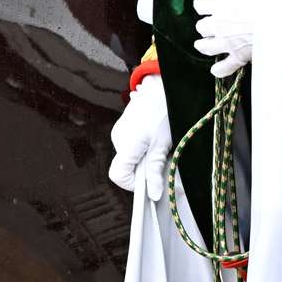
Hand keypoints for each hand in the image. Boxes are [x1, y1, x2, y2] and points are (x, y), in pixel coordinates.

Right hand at [109, 73, 171, 202]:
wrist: (161, 87)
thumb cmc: (162, 112)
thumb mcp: (162, 145)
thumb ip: (155, 171)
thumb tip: (153, 194)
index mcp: (126, 145)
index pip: (118, 176)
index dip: (134, 184)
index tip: (150, 181)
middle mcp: (118, 139)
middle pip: (125, 167)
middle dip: (143, 169)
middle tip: (161, 159)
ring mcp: (120, 132)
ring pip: (130, 157)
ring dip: (144, 157)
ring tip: (159, 144)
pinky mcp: (124, 127)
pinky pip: (130, 145)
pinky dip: (142, 147)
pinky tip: (154, 137)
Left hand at [193, 0, 269, 78]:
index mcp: (220, 3)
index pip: (200, 4)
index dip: (205, 3)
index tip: (210, 2)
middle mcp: (219, 25)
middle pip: (201, 26)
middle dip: (206, 23)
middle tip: (215, 20)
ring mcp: (229, 43)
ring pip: (205, 46)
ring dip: (205, 43)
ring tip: (206, 42)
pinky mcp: (240, 57)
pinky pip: (224, 67)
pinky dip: (219, 69)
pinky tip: (216, 69)